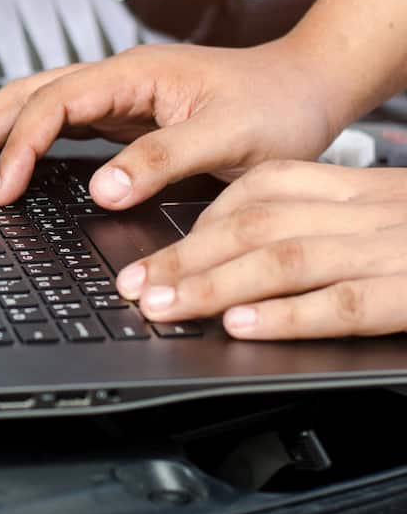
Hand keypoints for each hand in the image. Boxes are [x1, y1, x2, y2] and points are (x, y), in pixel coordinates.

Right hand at [0, 41, 341, 208]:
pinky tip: (2, 161)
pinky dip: (17, 142)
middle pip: (22, 97)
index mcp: (131, 74)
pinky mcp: (118, 115)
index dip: (20, 148)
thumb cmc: (277, 105)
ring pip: (29, 105)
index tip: (3, 192)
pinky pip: (52, 123)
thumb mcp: (229, 138)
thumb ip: (162, 160)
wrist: (307, 87)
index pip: (52, 105)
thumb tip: (100, 188)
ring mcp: (113, 95)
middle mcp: (114, 79)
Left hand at [115, 161, 406, 338]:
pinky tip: (240, 326)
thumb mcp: (389, 210)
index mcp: (355, 187)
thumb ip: (325, 220)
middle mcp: (365, 211)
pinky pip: (341, 304)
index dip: (202, 221)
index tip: (155, 248)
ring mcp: (388, 251)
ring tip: (164, 305)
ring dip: (214, 285)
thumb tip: (242, 249)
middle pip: (256, 224)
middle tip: (133, 283)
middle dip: (184, 255)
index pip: (263, 189)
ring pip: (283, 260)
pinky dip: (284, 315)